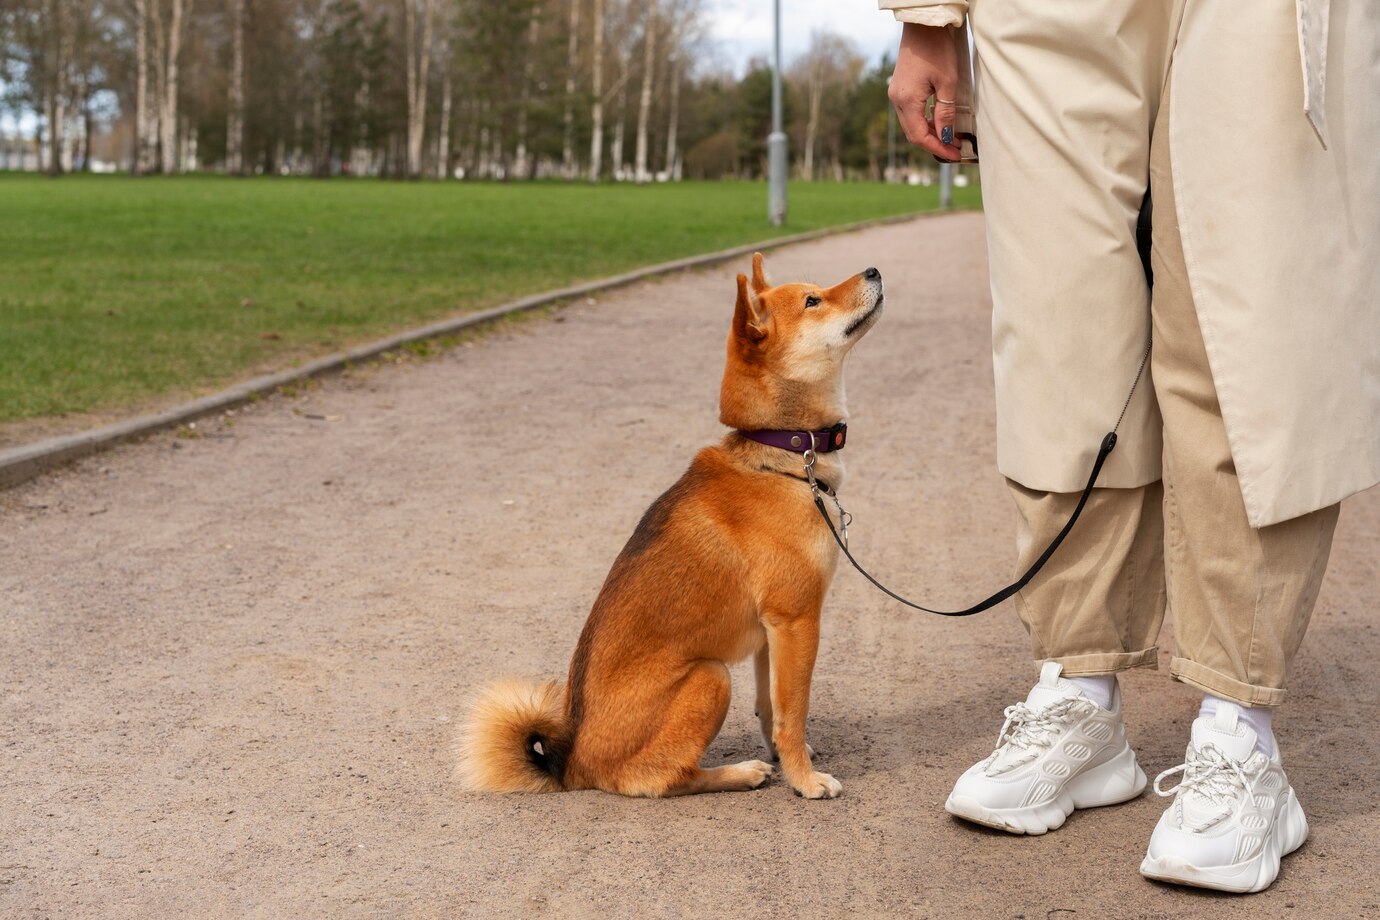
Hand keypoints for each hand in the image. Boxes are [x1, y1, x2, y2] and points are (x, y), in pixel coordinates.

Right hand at [889, 23, 962, 161]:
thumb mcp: (947, 82)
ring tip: (949, 137)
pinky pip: (911, 113)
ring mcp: (896, 94)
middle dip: (934, 144)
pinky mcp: (900, 89)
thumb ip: (945, 112)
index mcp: (906, 101)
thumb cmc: (936, 49)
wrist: (922, 26)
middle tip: (955, 149)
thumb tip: (946, 137)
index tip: (955, 155)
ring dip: (930, 133)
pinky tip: (938, 121)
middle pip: (913, 134)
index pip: (920, 137)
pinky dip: (924, 121)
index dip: (938, 149)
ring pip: (911, 124)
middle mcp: (897, 100)